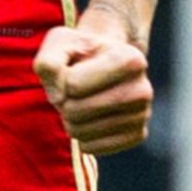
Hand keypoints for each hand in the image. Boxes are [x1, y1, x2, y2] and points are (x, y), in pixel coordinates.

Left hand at [33, 7, 152, 155]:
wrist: (105, 61)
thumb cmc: (79, 52)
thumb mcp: (59, 43)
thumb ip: (48, 63)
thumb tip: (58, 97)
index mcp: (130, 59)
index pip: (73, 84)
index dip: (60, 79)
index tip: (70, 69)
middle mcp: (143, 89)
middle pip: (76, 110)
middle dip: (63, 101)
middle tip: (71, 90)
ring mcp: (143, 115)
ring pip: (82, 131)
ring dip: (69, 119)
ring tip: (79, 101)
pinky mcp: (137, 135)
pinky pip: (92, 147)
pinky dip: (80, 135)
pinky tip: (89, 119)